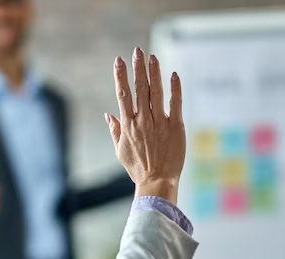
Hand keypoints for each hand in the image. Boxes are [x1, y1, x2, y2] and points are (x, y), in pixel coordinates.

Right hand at [106, 48, 185, 203]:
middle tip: (138, 50)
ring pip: (156, 92)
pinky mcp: (175, 127)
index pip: (122, 94)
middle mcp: (143, 120)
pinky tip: (174, 75)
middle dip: (138, 67)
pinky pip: (176, 103)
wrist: (157, 182)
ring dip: (154, 73)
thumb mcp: (120, 150)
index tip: (119, 60)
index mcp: (128, 125)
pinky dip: (175, 88)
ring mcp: (159, 122)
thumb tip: (108, 114)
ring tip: (153, 57)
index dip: (120, 75)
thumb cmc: (138, 168)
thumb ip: (115, 129)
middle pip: (139, 88)